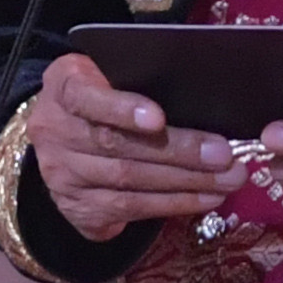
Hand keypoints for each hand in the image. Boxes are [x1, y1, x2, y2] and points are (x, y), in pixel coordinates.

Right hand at [26, 54, 237, 243]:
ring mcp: (63, 176)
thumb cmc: (101, 92)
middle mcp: (55, 134)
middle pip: (117, 147)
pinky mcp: (79, 208)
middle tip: (224, 155)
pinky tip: (207, 197)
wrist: (60, 133)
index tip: (159, 118)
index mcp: (62, 87)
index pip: (86, 97)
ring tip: (227, 179)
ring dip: (185, 183)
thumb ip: (137, 78)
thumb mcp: (107, 72)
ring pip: (128, 183)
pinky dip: (175, 204)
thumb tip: (200, 92)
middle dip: (177, 152)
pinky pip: (131, 209)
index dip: (122, 109)